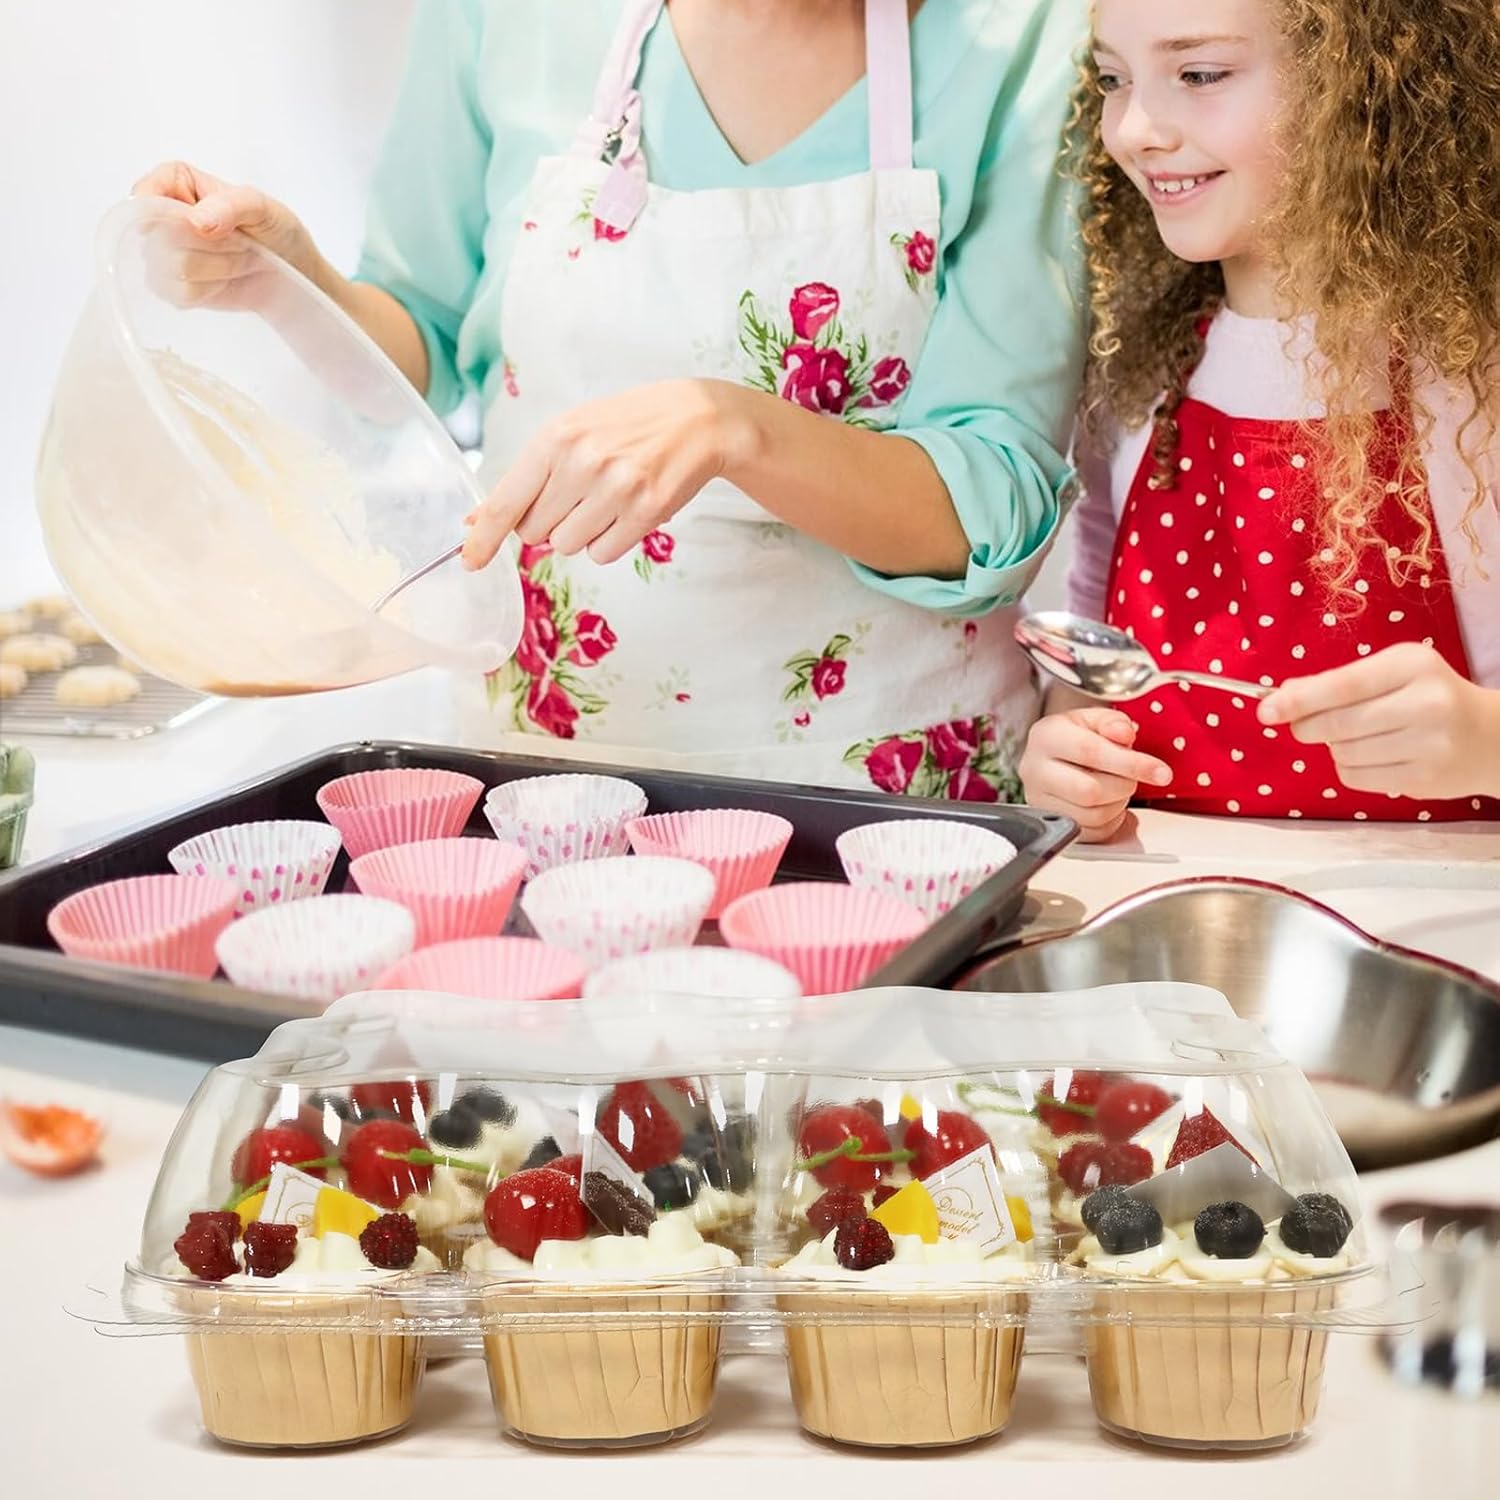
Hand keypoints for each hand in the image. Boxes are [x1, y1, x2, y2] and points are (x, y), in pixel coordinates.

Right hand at [131, 160, 326, 307]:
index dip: (157, 211)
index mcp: (177, 182)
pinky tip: (223, 281)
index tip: (192, 225)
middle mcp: (163, 215)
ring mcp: (164, 252)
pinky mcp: (173, 285)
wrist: (290, 271)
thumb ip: (231, 206)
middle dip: (207, 246)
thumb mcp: (262, 207)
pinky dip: (206, 291)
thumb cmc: (274, 229)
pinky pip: (176, 293)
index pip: (145, 193)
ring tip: (236, 260)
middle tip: (239, 243)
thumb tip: (196, 221)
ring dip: (213, 269)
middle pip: (160, 237)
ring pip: (169, 267)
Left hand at [463, 380, 748, 568]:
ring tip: (606, 500)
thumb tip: (478, 520)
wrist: (696, 419)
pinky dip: (609, 541)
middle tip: (577, 495)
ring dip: (581, 533)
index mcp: (555, 439)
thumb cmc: (627, 425)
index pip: (507, 501)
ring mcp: (616, 489)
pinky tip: (626, 511)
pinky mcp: (646, 511)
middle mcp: (582, 463)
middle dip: (549, 523)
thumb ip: (527, 477)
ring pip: (568, 546)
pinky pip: (603, 553)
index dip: (484, 536)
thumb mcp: (572, 433)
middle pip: (536, 532)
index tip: (470, 560)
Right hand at [1018, 708, 1172, 840]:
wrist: (1051, 756)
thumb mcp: (1094, 718)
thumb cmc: (1074, 736)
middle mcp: (1035, 770)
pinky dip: (1111, 820)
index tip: (1161, 772)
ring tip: (1117, 787)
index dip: (1131, 763)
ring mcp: (1039, 801)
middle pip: (1089, 791)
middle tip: (1132, 777)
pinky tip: (1109, 803)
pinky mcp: (1051, 823)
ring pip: (1092, 815)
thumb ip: (1113, 721)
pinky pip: (1091, 833)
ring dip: (1118, 803)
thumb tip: (1124, 734)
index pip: (1090, 752)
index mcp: (1046, 736)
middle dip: (1124, 786)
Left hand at [1257, 642, 1499, 800]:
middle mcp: (1426, 704)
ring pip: (1342, 754)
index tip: (1266, 710)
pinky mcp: (1425, 780)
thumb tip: (1281, 696)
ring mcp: (1429, 745)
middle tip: (1305, 725)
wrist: (1489, 736)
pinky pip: (1356, 778)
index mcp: (1413, 665)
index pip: (1343, 686)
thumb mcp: (1391, 672)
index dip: (1299, 700)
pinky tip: (1373, 756)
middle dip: (1308, 727)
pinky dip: (1350, 768)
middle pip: (1337, 725)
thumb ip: (1336, 682)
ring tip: (1360, 736)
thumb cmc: (1427, 696)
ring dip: (1334, 748)